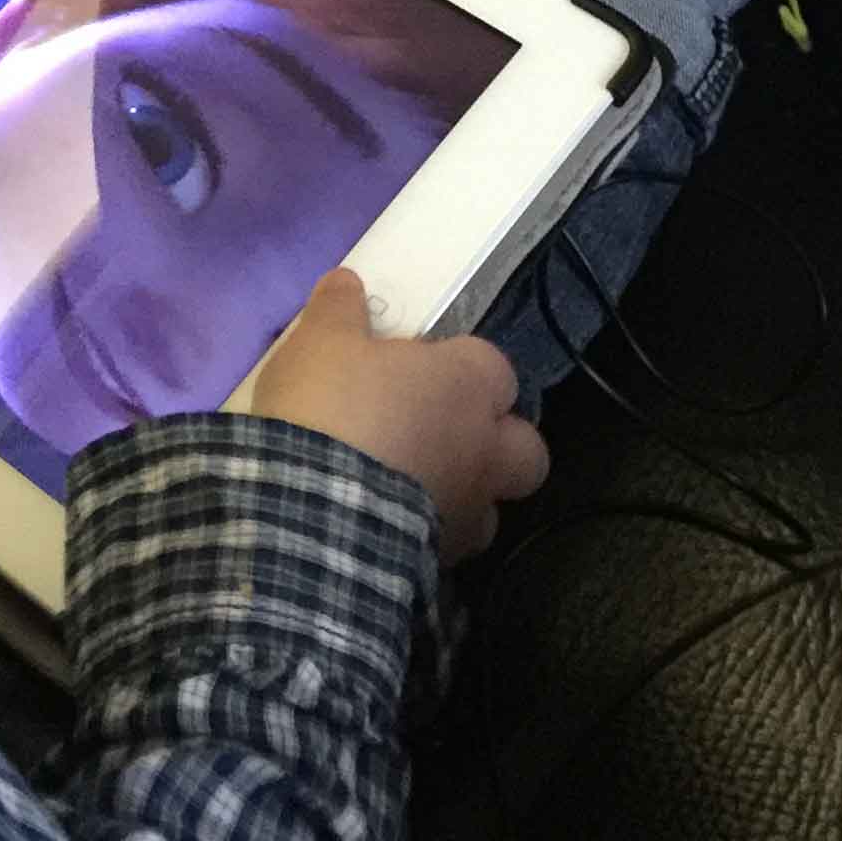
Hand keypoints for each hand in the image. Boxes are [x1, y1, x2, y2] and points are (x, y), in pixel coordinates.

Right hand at [250, 268, 548, 564]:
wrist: (315, 507)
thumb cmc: (333, 407)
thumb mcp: (320, 342)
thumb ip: (340, 309)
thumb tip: (348, 282)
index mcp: (465, 384)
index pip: (494, 365)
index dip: (462, 365)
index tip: (422, 365)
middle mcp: (484, 447)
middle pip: (525, 443)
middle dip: (498, 437)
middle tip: (447, 430)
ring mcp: (471, 508)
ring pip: (495, 501)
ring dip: (468, 490)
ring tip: (419, 485)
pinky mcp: (446, 558)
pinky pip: (452, 539)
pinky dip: (433, 530)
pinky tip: (392, 523)